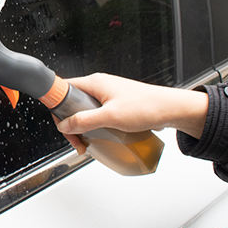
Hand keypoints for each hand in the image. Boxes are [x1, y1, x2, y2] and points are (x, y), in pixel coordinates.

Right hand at [53, 73, 208, 151]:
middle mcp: (100, 87)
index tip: (59, 124)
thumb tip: (65, 125)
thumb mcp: (110, 117)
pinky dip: (94, 128)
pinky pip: (96, 116)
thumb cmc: (146, 107)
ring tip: (87, 143)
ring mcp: (107, 96)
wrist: (170, 110)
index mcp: (95, 83)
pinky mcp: (115, 106)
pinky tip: (98, 139)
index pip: (64, 90)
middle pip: (72, 105)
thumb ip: (84, 121)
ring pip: (84, 112)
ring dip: (82, 129)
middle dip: (71, 125)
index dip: (57, 107)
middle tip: (77, 142)